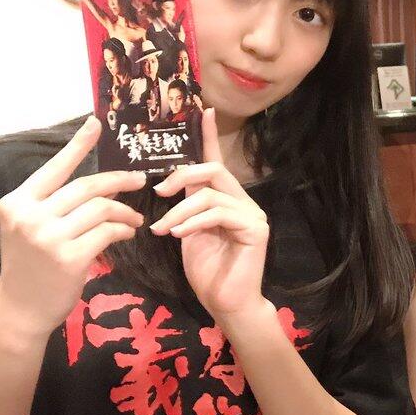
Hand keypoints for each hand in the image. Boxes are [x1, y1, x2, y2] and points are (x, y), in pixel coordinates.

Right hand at [0, 117, 145, 335]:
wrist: (21, 308)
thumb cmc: (30, 266)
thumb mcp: (29, 228)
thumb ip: (52, 204)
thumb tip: (96, 182)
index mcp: (17, 202)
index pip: (54, 167)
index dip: (77, 145)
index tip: (95, 123)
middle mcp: (30, 215)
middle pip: (87, 186)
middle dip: (118, 181)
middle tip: (139, 180)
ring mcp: (49, 237)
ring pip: (101, 208)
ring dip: (125, 211)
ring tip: (134, 219)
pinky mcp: (70, 257)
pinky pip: (108, 232)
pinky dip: (123, 230)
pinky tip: (127, 233)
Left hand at [150, 109, 268, 319]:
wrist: (227, 304)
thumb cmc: (208, 272)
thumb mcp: (187, 232)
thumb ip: (185, 206)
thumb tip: (170, 183)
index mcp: (227, 200)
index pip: (216, 162)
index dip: (209, 136)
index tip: (202, 110)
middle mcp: (243, 202)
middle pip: (212, 170)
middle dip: (181, 176)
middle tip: (159, 193)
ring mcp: (252, 215)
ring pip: (210, 193)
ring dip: (179, 210)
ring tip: (163, 229)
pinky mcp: (256, 229)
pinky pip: (218, 212)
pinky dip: (193, 221)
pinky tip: (179, 235)